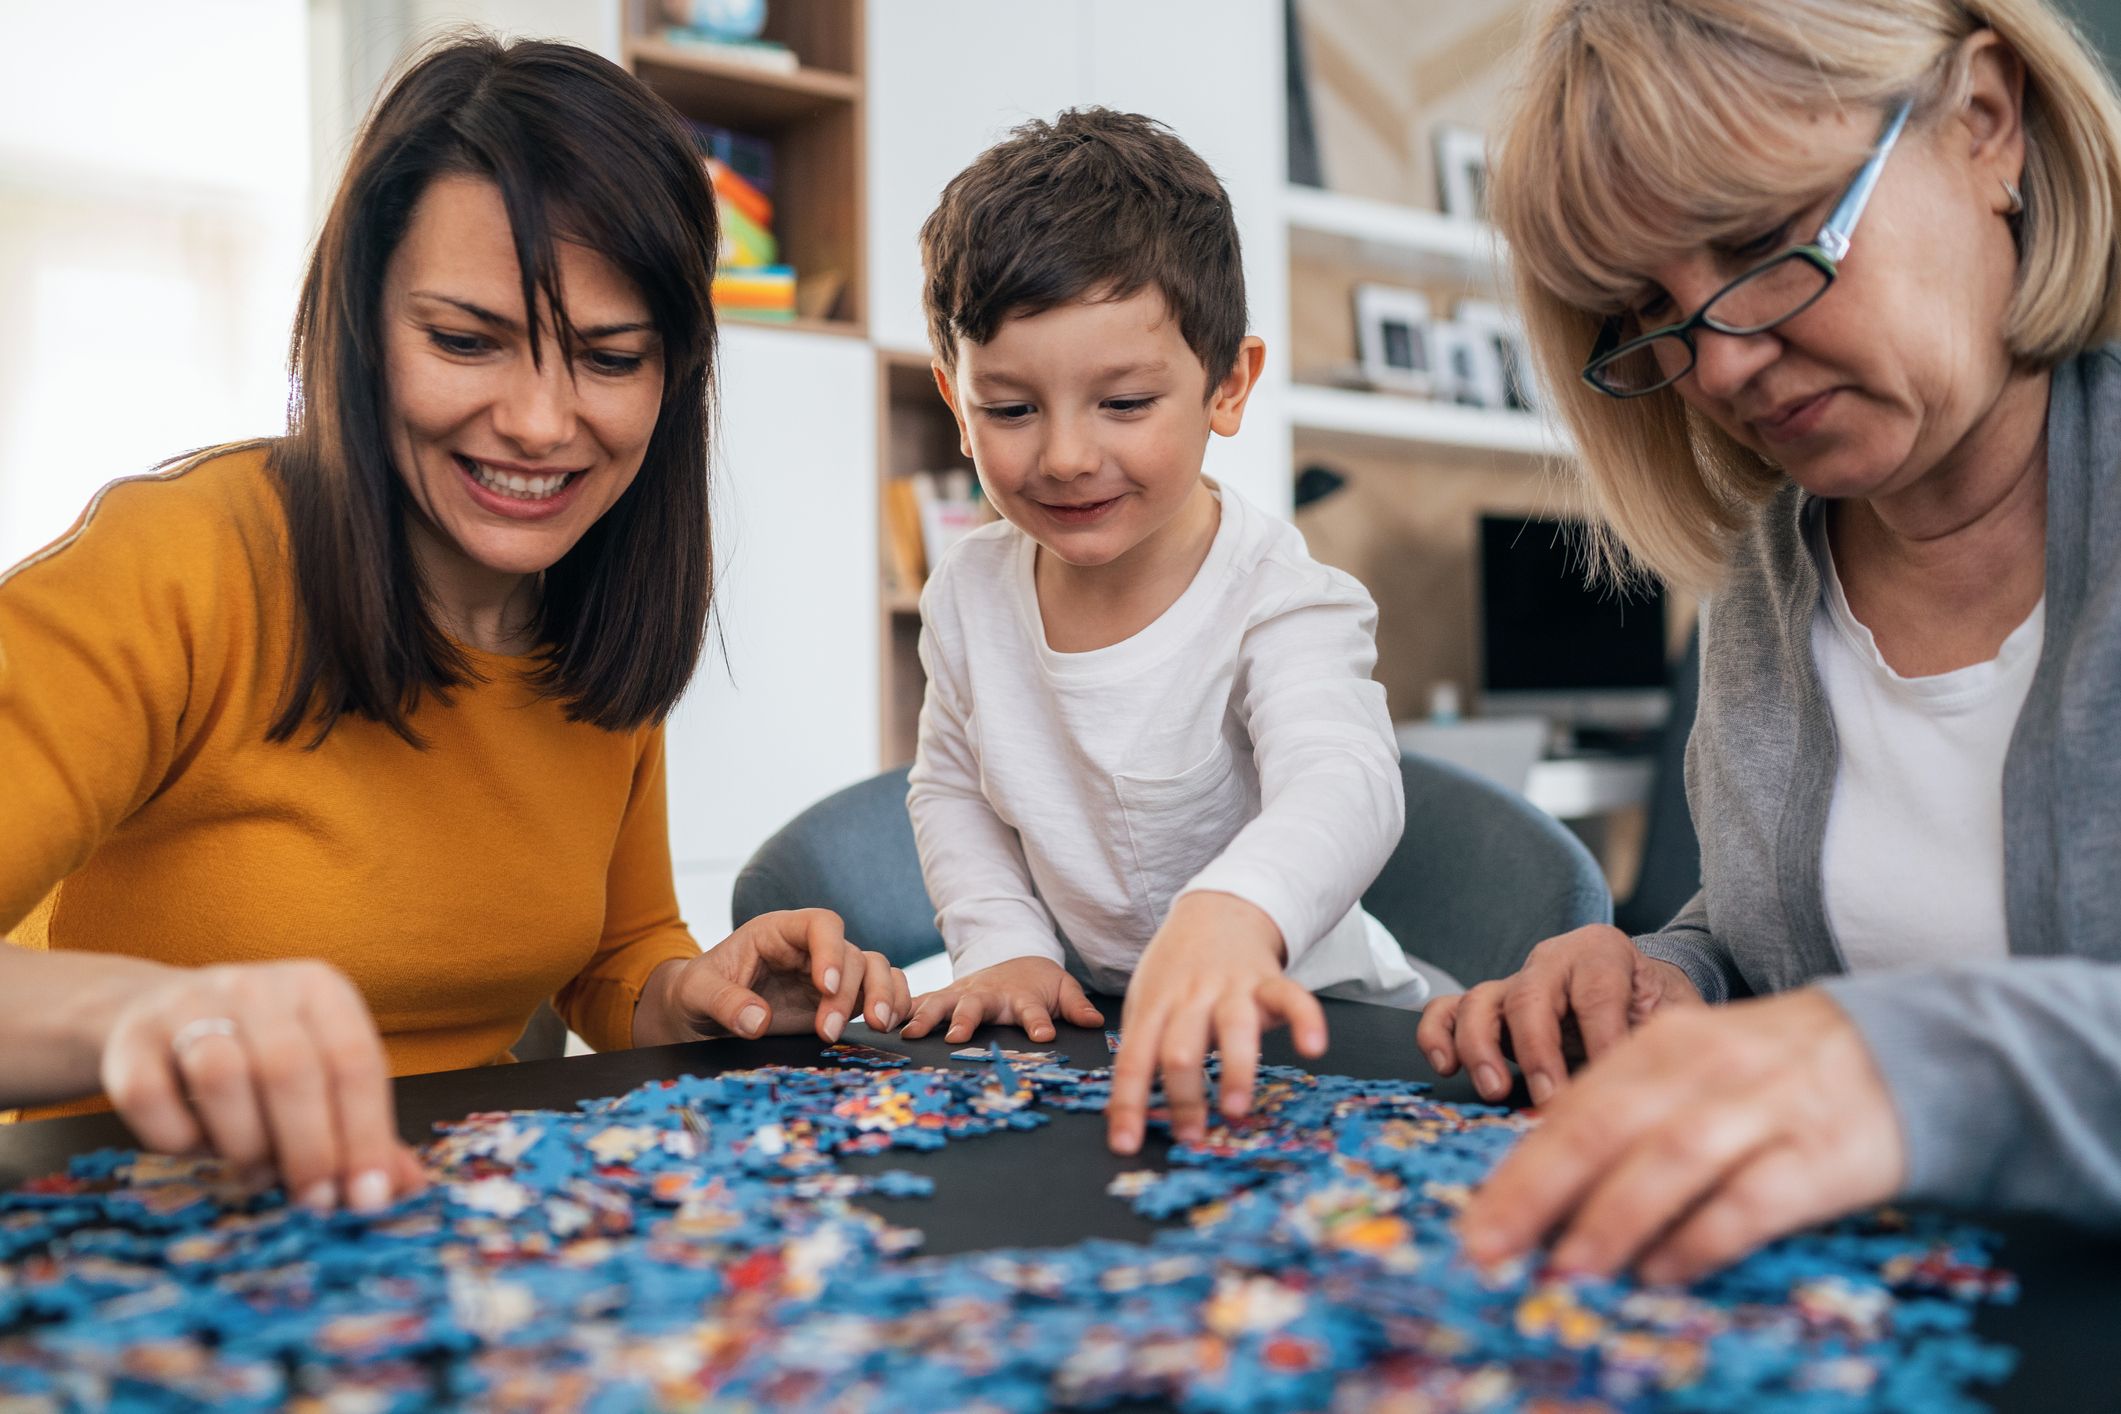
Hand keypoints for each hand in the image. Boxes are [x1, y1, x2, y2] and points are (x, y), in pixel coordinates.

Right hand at [99, 960, 425, 1213]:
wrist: (159, 1015)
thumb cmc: (262, 1058)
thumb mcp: (322, 1077)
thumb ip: (362, 1131)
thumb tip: (405, 1190)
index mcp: (319, 990)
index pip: (355, 1062)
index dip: (364, 1135)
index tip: (366, 1197)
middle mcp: (257, 986)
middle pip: (291, 1071)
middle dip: (309, 1150)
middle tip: (314, 1202)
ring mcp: (187, 1005)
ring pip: (222, 1079)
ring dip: (245, 1144)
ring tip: (256, 1169)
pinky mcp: (130, 1037)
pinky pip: (152, 1098)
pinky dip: (178, 1137)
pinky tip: (198, 1144)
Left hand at [637, 909, 911, 1045]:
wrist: (699, 1015)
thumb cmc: (697, 993)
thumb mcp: (697, 994)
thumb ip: (725, 1003)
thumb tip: (757, 1021)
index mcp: (778, 932)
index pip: (821, 924)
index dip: (830, 951)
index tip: (825, 988)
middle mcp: (811, 949)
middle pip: (852, 954)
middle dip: (850, 992)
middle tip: (830, 1031)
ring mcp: (829, 974)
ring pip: (875, 970)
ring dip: (883, 996)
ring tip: (877, 1027)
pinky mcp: (840, 1001)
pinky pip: (881, 992)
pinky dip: (895, 1004)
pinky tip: (893, 1026)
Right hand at [900, 956, 1103, 1043]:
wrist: (1013, 958)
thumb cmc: (1039, 982)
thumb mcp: (1063, 989)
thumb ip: (1076, 1006)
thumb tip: (1095, 1022)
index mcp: (1021, 996)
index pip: (1033, 1011)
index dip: (1039, 1023)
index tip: (1044, 1037)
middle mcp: (989, 994)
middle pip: (976, 1005)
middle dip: (966, 1020)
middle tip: (955, 1037)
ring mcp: (963, 992)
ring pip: (942, 1002)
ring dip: (926, 1016)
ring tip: (910, 1034)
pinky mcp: (944, 995)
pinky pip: (919, 1002)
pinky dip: (902, 1010)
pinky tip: (882, 1022)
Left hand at [1106, 892, 1325, 1155]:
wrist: (1216, 911)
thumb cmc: (1175, 970)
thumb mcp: (1145, 1002)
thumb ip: (1140, 1050)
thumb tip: (1126, 1114)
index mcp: (1154, 1007)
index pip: (1134, 1059)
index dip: (1128, 1103)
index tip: (1125, 1144)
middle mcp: (1191, 997)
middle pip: (1181, 1048)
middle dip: (1184, 1094)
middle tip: (1191, 1135)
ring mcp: (1232, 987)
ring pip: (1233, 1027)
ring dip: (1234, 1070)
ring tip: (1234, 1109)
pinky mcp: (1271, 980)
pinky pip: (1292, 998)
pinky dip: (1306, 1020)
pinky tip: (1313, 1047)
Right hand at [1415, 924, 1700, 1104]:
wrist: (1640, 1000)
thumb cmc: (1658, 1013)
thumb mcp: (1679, 1020)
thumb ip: (1671, 1044)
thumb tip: (1664, 1086)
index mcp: (1603, 953)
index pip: (1597, 993)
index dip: (1600, 1040)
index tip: (1609, 1088)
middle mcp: (1552, 960)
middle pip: (1530, 995)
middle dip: (1537, 1050)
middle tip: (1549, 1099)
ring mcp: (1515, 983)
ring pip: (1480, 1001)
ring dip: (1481, 1047)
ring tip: (1495, 1090)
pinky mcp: (1489, 1008)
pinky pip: (1448, 1010)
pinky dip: (1438, 1034)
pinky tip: (1444, 1066)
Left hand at [1457, 989, 1904, 1283]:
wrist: (1905, 1048)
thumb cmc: (1773, 1072)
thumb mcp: (1694, 1067)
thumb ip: (1627, 1113)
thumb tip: (1541, 1190)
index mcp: (1663, 1043)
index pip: (1574, 1107)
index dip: (1519, 1168)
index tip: (1477, 1223)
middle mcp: (1706, 1067)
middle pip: (1605, 1125)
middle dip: (1539, 1190)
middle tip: (1494, 1248)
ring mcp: (1765, 1106)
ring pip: (1672, 1157)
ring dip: (1614, 1215)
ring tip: (1568, 1266)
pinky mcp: (1821, 1153)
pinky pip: (1750, 1198)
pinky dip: (1701, 1236)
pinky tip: (1662, 1270)